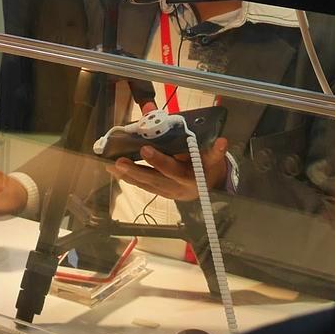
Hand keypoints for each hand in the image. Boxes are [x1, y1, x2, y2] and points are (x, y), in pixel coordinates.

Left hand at [107, 137, 229, 202]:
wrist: (211, 188)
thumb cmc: (210, 168)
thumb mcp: (214, 158)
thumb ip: (215, 149)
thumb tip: (223, 140)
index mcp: (191, 179)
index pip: (172, 170)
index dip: (159, 160)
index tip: (145, 147)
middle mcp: (177, 188)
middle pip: (154, 180)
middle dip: (135, 171)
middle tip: (118, 161)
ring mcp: (167, 192)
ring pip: (145, 184)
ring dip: (127, 175)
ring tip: (110, 165)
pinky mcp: (161, 193)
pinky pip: (143, 186)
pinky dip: (129, 178)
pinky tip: (116, 171)